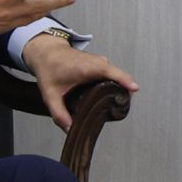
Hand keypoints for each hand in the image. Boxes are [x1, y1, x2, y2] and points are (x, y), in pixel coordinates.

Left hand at [23, 32, 137, 131]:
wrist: (47, 51)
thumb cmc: (49, 68)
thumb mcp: (50, 95)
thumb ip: (59, 114)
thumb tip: (70, 129)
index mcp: (87, 68)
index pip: (111, 72)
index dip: (124, 80)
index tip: (134, 89)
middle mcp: (98, 63)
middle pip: (118, 77)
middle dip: (122, 93)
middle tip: (118, 109)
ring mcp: (102, 62)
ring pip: (117, 76)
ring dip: (119, 89)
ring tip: (113, 105)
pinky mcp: (102, 64)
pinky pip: (114, 74)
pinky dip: (115, 84)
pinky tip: (108, 96)